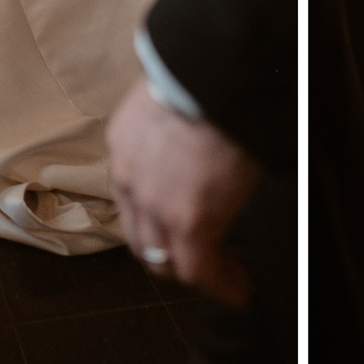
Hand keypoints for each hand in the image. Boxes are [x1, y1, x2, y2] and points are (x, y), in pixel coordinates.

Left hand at [107, 81, 261, 307]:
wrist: (218, 73)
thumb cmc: (208, 77)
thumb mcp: (174, 102)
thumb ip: (176, 130)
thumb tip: (201, 142)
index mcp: (126, 144)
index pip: (133, 199)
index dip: (156, 221)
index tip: (178, 231)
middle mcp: (131, 178)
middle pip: (141, 236)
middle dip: (170, 256)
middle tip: (201, 263)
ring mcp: (156, 203)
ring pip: (166, 259)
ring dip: (196, 274)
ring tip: (226, 281)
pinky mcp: (188, 219)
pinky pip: (199, 270)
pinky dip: (221, 285)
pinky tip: (238, 290)